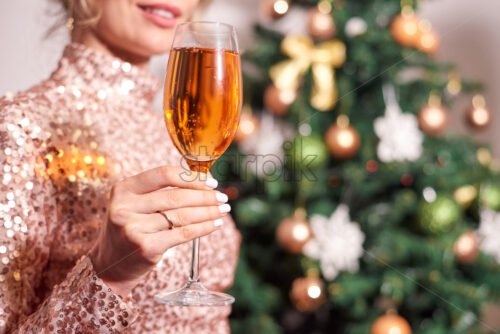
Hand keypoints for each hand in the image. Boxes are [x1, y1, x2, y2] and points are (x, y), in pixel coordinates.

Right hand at [89, 166, 229, 296]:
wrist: (109, 266)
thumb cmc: (130, 229)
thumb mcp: (134, 205)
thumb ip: (159, 192)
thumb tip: (203, 182)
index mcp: (123, 189)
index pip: (163, 174)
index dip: (190, 177)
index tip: (211, 181)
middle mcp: (125, 207)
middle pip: (176, 196)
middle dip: (205, 196)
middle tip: (223, 198)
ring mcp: (134, 228)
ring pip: (182, 216)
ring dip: (208, 212)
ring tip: (223, 210)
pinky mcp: (146, 247)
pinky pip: (183, 234)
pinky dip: (203, 228)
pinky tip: (214, 224)